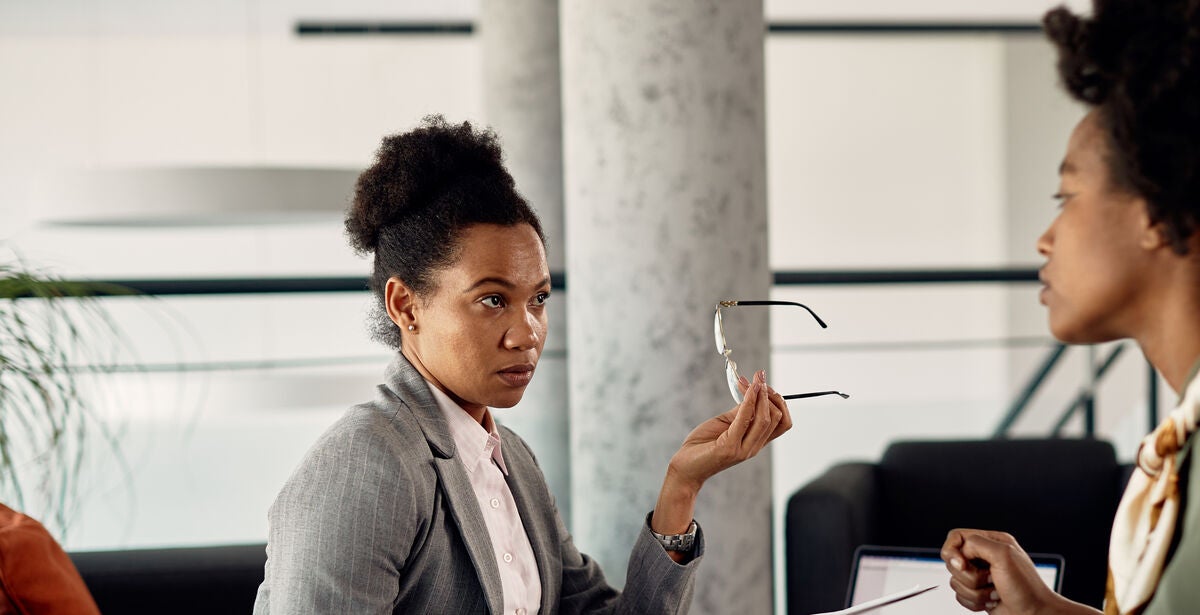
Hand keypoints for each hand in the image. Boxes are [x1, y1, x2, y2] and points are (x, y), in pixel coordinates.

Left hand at [650, 370, 791, 561]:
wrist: (685, 468)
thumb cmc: (703, 445)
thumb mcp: (726, 424)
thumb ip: (742, 412)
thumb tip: (754, 392)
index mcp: (756, 442)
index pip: (782, 422)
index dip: (778, 400)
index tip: (764, 382)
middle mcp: (754, 447)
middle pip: (778, 418)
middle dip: (771, 393)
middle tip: (759, 377)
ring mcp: (743, 448)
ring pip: (766, 419)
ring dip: (762, 394)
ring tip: (756, 379)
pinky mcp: (729, 447)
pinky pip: (745, 419)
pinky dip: (749, 401)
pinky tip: (747, 388)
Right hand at [941, 529, 1091, 613]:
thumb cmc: (1026, 588)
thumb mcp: (1003, 556)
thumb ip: (976, 544)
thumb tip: (958, 554)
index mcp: (991, 541)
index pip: (956, 537)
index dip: (953, 552)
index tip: (963, 565)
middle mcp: (984, 557)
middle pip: (952, 561)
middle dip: (969, 576)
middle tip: (990, 579)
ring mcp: (980, 576)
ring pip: (955, 581)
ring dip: (975, 591)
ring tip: (994, 592)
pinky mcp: (978, 593)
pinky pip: (960, 596)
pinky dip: (974, 602)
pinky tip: (991, 601)